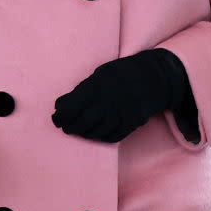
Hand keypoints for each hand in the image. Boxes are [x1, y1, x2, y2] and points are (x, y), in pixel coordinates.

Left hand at [52, 49, 190, 142]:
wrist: (154, 78)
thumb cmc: (122, 73)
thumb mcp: (101, 73)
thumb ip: (82, 89)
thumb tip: (61, 105)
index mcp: (98, 87)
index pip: (71, 107)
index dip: (60, 115)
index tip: (56, 117)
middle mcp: (108, 103)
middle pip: (81, 123)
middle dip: (70, 126)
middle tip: (65, 126)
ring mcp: (120, 115)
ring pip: (95, 133)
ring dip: (83, 133)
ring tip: (79, 129)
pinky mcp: (130, 124)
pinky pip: (110, 137)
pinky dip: (100, 137)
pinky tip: (95, 132)